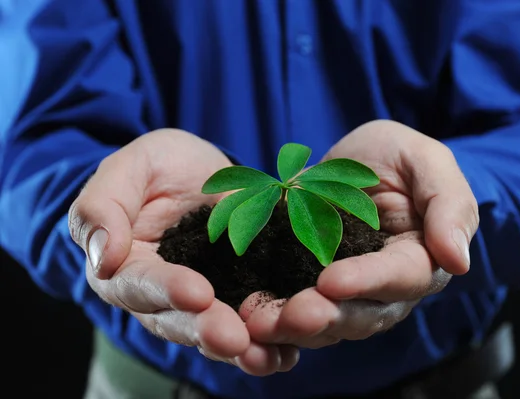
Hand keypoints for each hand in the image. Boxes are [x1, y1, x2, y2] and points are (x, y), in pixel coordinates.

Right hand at [68, 129, 298, 374]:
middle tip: (234, 338)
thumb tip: (102, 259)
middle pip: (179, 321)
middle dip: (208, 331)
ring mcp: (203, 302)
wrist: (200, 171)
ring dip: (242, 348)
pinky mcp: (238, 296)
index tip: (197, 294)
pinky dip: (269, 341)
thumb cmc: (158, 166)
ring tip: (267, 357)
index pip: (140, 284)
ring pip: (216, 333)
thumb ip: (103, 208)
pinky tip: (289, 352)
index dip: (166, 290)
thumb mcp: (130, 168)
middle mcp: (161, 296)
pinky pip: (251, 323)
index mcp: (126, 267)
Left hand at [243, 120, 478, 347]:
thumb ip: (449, 204)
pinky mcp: (312, 287)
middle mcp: (386, 288)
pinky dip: (274, 316)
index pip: (401, 278)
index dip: (367, 281)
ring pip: (328, 321)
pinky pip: (296, 309)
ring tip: (260, 324)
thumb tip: (458, 261)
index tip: (331, 281)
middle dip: (327, 316)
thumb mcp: (427, 161)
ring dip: (294, 326)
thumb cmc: (399, 157)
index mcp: (420, 258)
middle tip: (292, 315)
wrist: (358, 163)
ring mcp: (348, 293)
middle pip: (363, 314)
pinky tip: (248, 316)